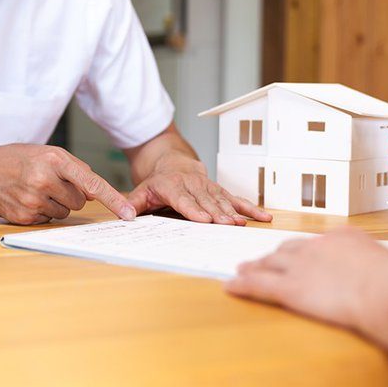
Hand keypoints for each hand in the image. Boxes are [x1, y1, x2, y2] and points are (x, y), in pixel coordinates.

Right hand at [0, 144, 134, 224]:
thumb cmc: (17, 159)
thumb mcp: (47, 152)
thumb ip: (74, 168)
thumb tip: (95, 190)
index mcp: (54, 160)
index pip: (91, 183)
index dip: (113, 200)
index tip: (129, 214)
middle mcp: (44, 180)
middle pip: (79, 201)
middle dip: (70, 194)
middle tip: (49, 183)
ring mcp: (33, 200)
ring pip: (65, 212)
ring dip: (56, 204)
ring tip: (35, 190)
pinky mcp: (24, 216)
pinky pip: (48, 220)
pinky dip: (42, 212)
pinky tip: (26, 199)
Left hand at [127, 154, 271, 224]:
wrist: (174, 162)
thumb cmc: (158, 182)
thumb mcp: (141, 191)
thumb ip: (131, 205)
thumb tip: (124, 217)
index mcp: (172, 186)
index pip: (184, 199)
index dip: (194, 209)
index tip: (204, 219)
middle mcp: (193, 185)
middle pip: (206, 202)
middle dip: (217, 214)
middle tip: (226, 225)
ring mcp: (208, 187)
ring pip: (222, 200)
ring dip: (233, 212)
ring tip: (241, 224)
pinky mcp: (220, 191)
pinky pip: (236, 199)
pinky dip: (250, 208)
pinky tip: (263, 216)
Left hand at [225, 227, 387, 327]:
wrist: (383, 288)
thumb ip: (383, 265)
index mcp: (341, 238)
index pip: (316, 242)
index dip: (303, 250)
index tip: (298, 253)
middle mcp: (316, 247)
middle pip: (288, 249)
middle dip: (274, 255)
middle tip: (264, 259)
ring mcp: (300, 266)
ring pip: (269, 264)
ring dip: (254, 266)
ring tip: (243, 268)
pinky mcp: (289, 287)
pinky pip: (258, 285)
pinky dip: (242, 285)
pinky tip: (229, 286)